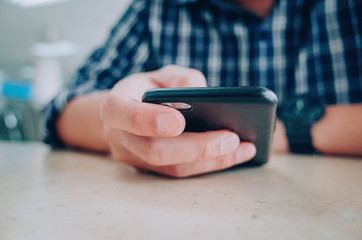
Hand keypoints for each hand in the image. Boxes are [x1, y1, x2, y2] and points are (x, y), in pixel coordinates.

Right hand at [100, 65, 255, 176]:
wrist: (128, 112)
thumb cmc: (147, 89)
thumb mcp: (160, 75)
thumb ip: (179, 79)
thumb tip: (203, 93)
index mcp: (115, 106)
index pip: (125, 115)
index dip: (150, 121)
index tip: (179, 122)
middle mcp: (119, 137)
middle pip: (154, 151)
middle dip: (196, 147)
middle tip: (232, 139)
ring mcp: (133, 158)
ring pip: (171, 168)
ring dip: (209, 161)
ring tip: (243, 149)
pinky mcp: (150, 170)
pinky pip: (179, 172)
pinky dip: (207, 165)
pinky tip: (232, 155)